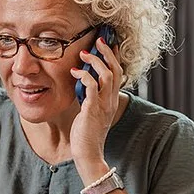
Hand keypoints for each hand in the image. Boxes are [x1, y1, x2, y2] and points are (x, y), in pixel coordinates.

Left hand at [69, 37, 122, 172]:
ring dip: (96, 61)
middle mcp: (111, 100)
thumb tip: (84, 83)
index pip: (119, 73)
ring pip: (107, 75)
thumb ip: (91, 97)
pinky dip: (84, 75)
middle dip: (108, 52)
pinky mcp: (93, 109)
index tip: (108, 44)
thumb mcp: (92, 111)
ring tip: (84, 54)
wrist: (88, 153)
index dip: (114, 57)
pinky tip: (74, 72)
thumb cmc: (87, 134)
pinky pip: (91, 86)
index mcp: (112, 100)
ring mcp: (104, 104)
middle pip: (116, 70)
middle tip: (98, 40)